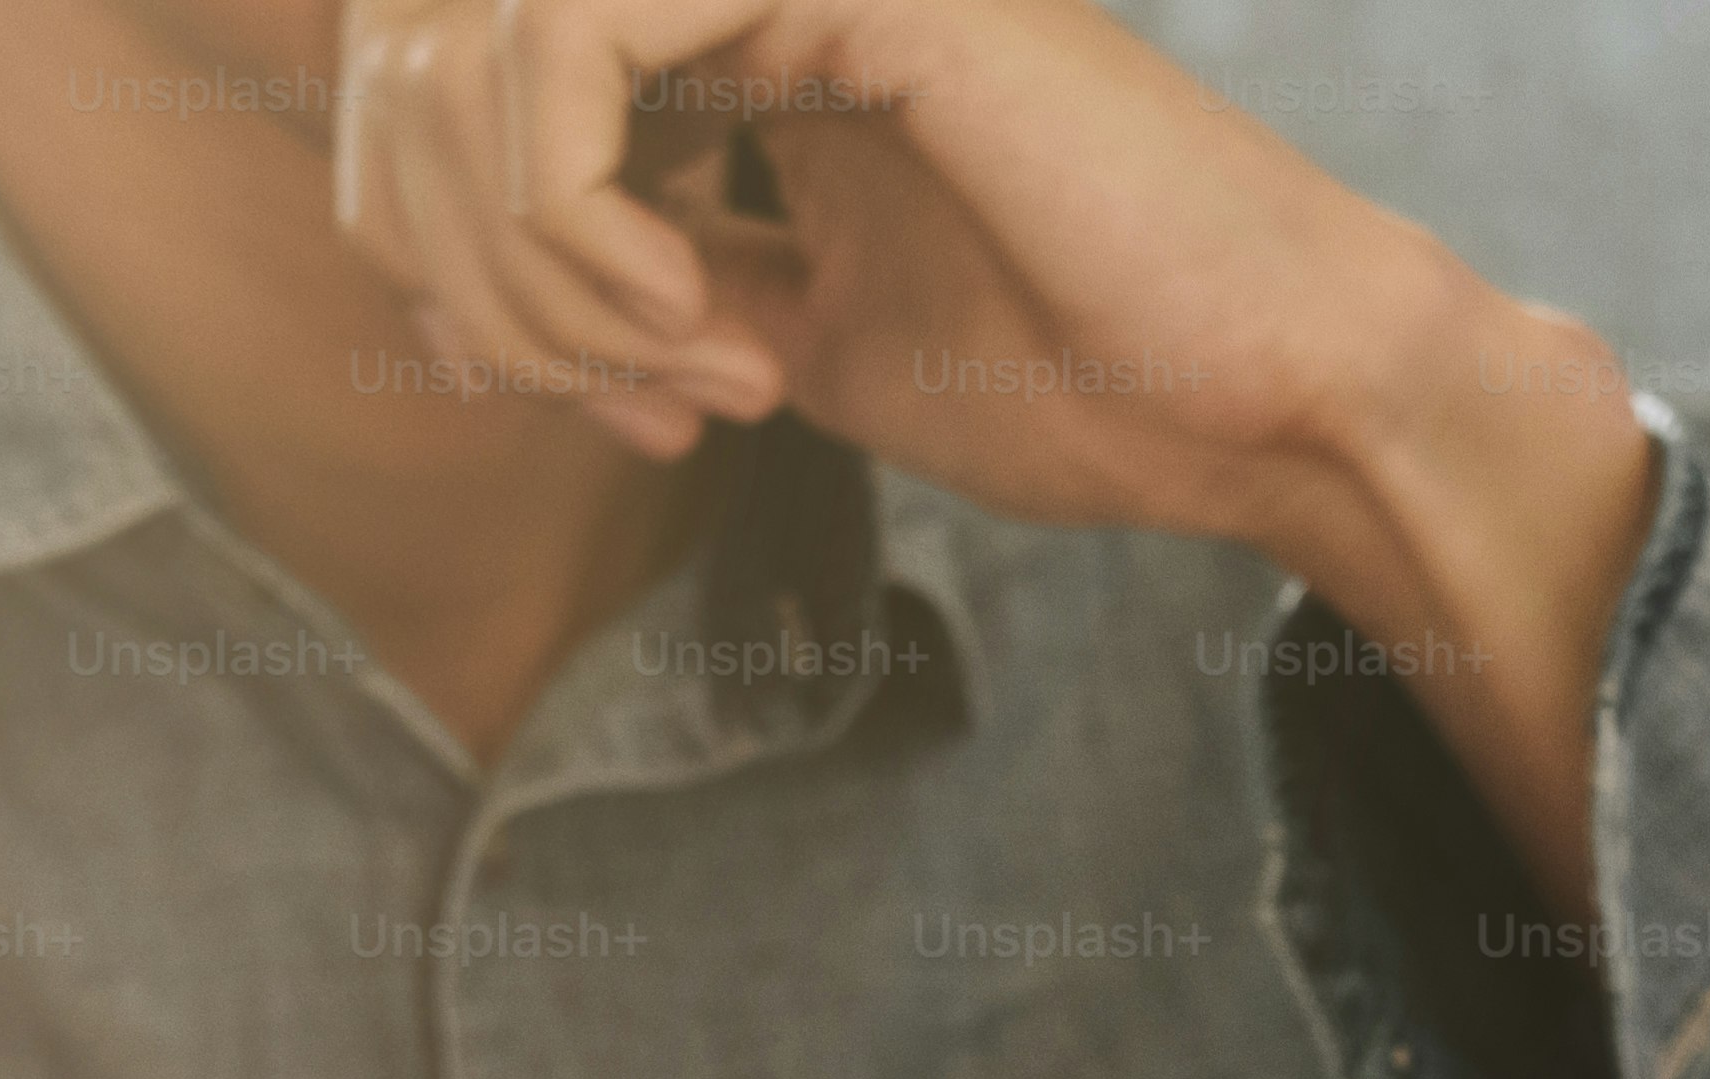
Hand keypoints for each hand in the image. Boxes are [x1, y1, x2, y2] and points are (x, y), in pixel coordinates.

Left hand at [329, 0, 1656, 896]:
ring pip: (492, 34)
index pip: (492, 93)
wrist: (1261, 391)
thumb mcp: (818, 345)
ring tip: (669, 367)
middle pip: (448, 52)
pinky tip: (696, 317)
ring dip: (530, 248)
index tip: (603, 409)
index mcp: (758, 42)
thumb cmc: (1092, 384)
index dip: (476, 265)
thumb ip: (675, 296)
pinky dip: (577, 207)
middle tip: (613, 402)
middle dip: (475, 263)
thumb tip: (488, 314)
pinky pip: (576, 33)